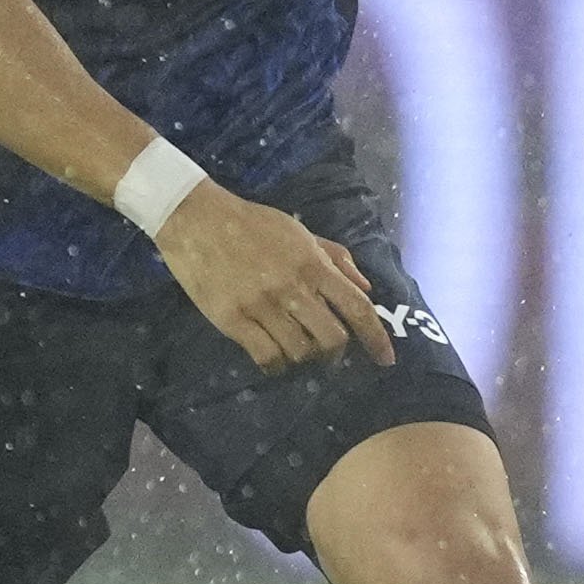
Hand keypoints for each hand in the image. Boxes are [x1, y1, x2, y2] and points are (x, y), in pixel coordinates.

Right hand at [154, 185, 394, 370]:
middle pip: (332, 338)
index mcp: (313, 265)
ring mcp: (260, 306)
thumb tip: (367, 288)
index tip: (387, 359)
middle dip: (337, 352)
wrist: (196, 219)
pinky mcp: (231, 319)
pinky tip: (275, 357)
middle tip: (329, 351)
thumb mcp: (301, 232)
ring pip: (300, 351)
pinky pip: (266, 356)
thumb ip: (337, 258)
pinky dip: (276, 364)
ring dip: (305, 357)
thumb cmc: (253, 224)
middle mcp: (292, 288)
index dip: (377, 338)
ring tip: (297, 347)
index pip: (357, 308)